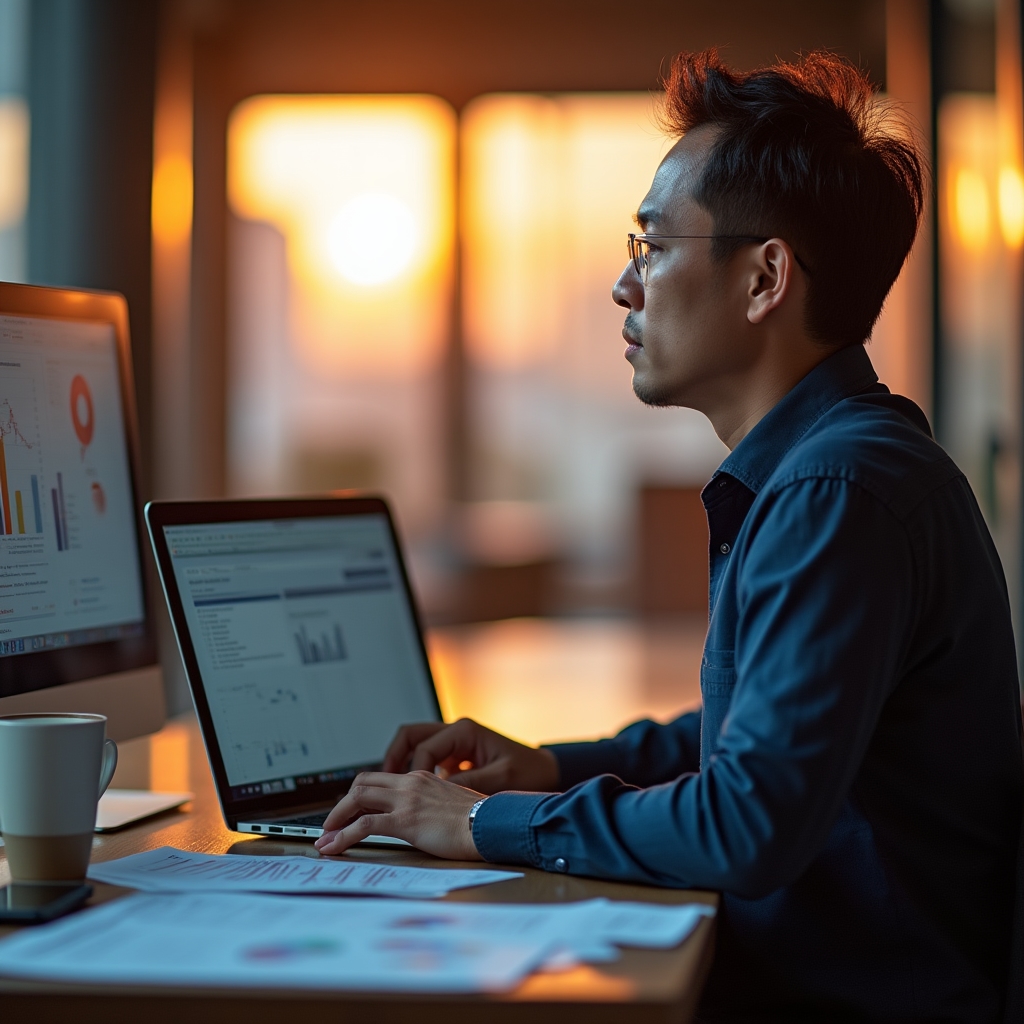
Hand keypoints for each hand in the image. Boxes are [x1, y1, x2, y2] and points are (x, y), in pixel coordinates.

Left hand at [314, 771, 482, 859]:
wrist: (492, 824)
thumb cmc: (479, 820)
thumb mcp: (451, 805)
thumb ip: (432, 806)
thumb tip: (422, 820)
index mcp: (422, 778)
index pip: (380, 779)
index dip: (360, 795)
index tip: (351, 812)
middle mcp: (411, 783)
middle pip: (362, 783)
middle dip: (342, 804)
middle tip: (332, 824)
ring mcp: (407, 800)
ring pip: (357, 798)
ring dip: (336, 819)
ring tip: (325, 838)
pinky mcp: (405, 821)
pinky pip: (364, 825)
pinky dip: (343, 836)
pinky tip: (334, 848)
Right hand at [383, 718, 559, 794]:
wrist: (547, 771)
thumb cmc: (529, 772)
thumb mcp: (500, 779)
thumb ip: (468, 784)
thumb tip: (438, 792)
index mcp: (465, 731)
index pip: (423, 747)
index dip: (411, 771)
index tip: (406, 793)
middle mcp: (456, 733)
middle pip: (410, 736)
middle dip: (393, 758)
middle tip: (382, 783)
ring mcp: (455, 744)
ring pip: (415, 746)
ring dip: (402, 766)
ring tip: (392, 792)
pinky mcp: (457, 757)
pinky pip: (427, 760)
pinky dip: (416, 774)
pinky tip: (414, 797)